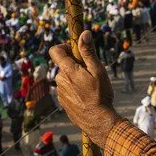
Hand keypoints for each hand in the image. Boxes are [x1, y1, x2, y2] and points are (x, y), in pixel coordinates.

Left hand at [50, 30, 120, 146]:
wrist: (98, 121)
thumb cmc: (100, 95)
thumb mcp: (98, 70)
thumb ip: (88, 52)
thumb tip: (84, 34)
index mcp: (68, 70)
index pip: (54, 51)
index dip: (64, 46)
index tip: (75, 49)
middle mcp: (60, 80)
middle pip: (63, 64)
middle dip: (74, 64)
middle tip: (90, 71)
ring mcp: (60, 92)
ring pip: (66, 77)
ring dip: (75, 77)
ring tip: (90, 86)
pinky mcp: (62, 102)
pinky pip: (67, 89)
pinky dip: (74, 88)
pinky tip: (86, 96)